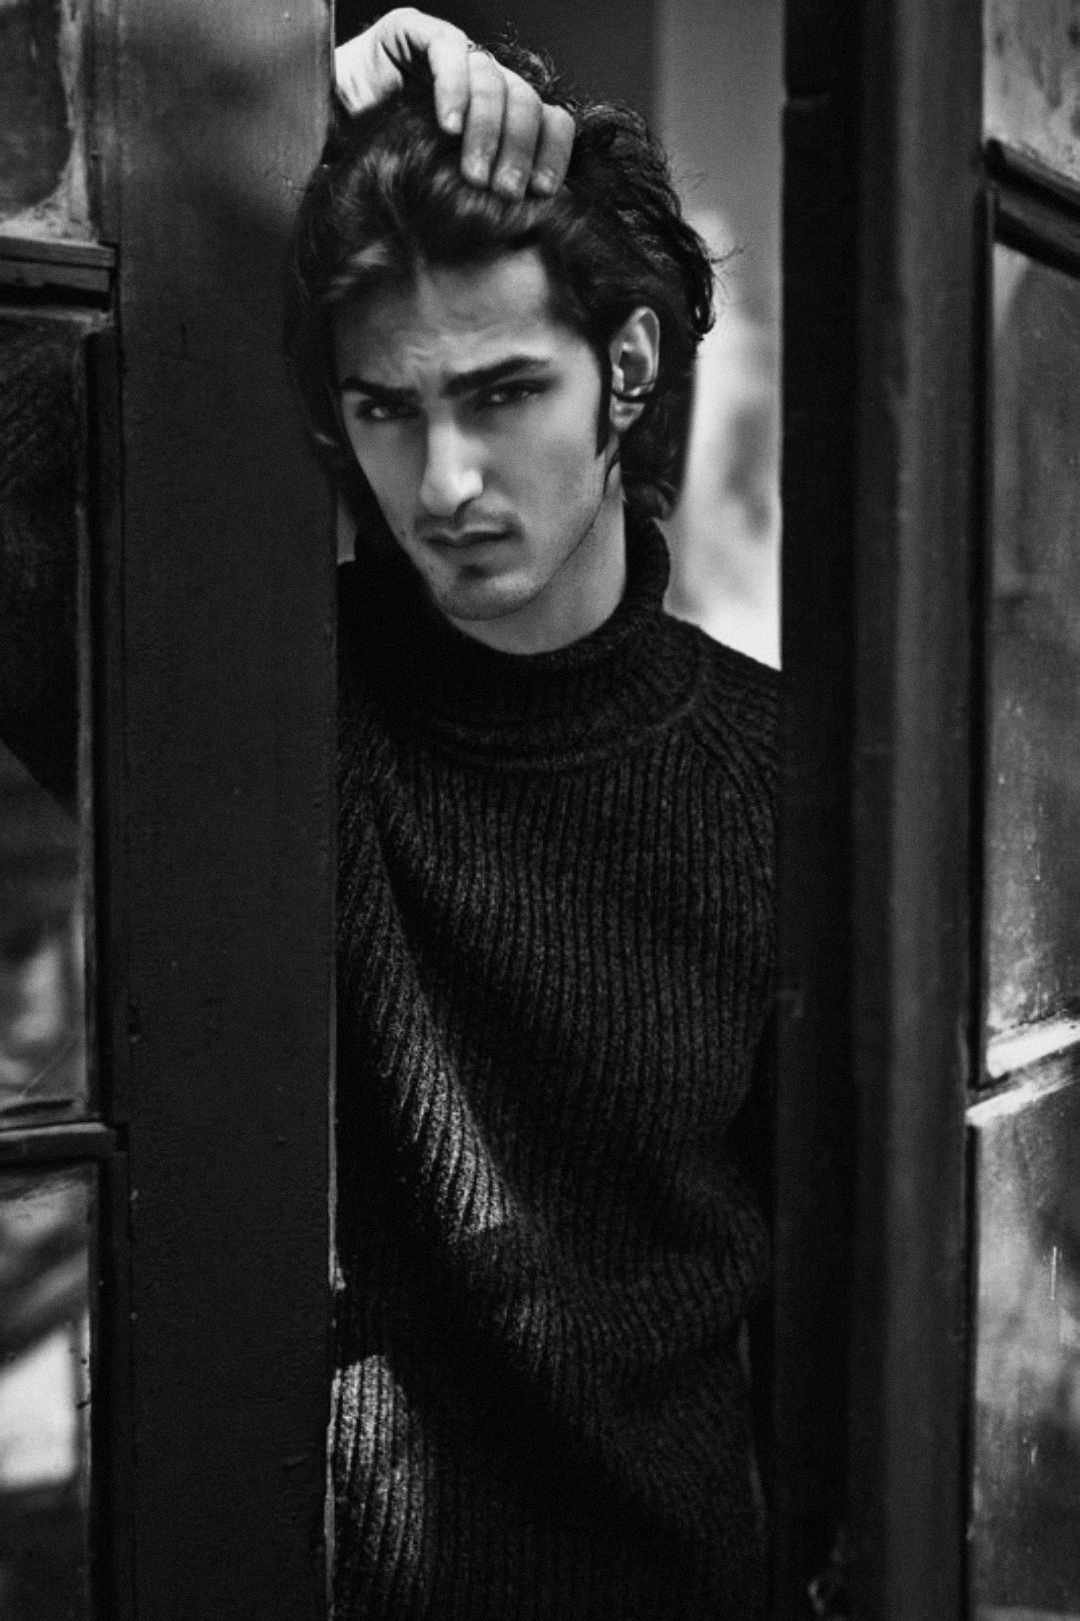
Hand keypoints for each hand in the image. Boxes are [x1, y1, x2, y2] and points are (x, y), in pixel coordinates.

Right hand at [334, 8, 573, 197]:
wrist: (320, 140)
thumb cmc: (381, 175)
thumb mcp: (445, 193)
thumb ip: (485, 196)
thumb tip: (533, 224)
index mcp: (498, 117)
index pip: (547, 119)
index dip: (552, 150)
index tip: (543, 191)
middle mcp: (480, 82)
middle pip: (525, 99)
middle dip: (519, 147)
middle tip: (505, 191)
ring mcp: (449, 54)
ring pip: (494, 77)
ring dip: (488, 128)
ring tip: (473, 172)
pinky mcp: (414, 32)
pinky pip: (448, 50)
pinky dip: (453, 88)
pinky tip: (447, 126)